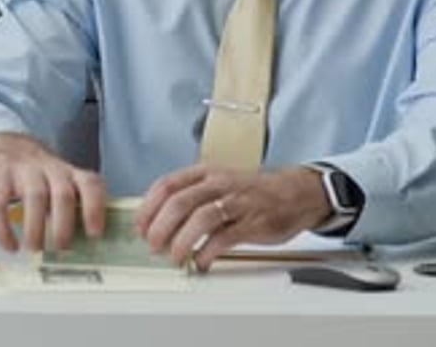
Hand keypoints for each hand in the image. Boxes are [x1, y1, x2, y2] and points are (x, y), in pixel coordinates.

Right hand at [0, 132, 105, 251]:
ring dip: (36, 227)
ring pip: (35, 196)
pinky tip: (11, 246)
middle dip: (64, 224)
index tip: (95, 234)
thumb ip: (74, 207)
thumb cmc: (42, 178)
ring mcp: (26, 171)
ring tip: (35, 248)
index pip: (90, 184)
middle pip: (63, 193)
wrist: (10, 149)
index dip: (95, 208)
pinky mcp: (1, 177)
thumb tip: (86, 244)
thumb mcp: (62, 185)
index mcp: (71, 173)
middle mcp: (52, 169)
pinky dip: (5, 229)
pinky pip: (1, 204)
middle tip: (61, 248)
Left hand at [134, 163, 330, 270]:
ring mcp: (236, 202)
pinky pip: (224, 238)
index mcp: (207, 172)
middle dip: (160, 227)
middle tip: (152, 245)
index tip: (140, 225)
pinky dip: (207, 253)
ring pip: (200, 217)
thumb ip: (192, 195)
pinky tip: (202, 262)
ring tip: (174, 257)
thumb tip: (159, 219)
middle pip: (180, 201)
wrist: (295, 192)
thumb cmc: (252, 190)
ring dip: (181, 241)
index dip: (149, 206)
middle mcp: (219, 184)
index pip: (168, 184)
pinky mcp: (252, 222)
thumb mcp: (220, 182)